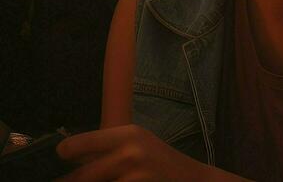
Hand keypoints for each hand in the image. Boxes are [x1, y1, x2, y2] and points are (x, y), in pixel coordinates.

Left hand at [57, 125, 214, 181]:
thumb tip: (65, 154)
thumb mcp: (137, 145)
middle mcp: (129, 153)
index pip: (75, 146)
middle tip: (67, 181)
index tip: (59, 161)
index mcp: (126, 135)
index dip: (64, 155)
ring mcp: (134, 177)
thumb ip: (106, 149)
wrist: (194, 180)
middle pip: (78, 177)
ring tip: (105, 179)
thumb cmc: (160, 162)